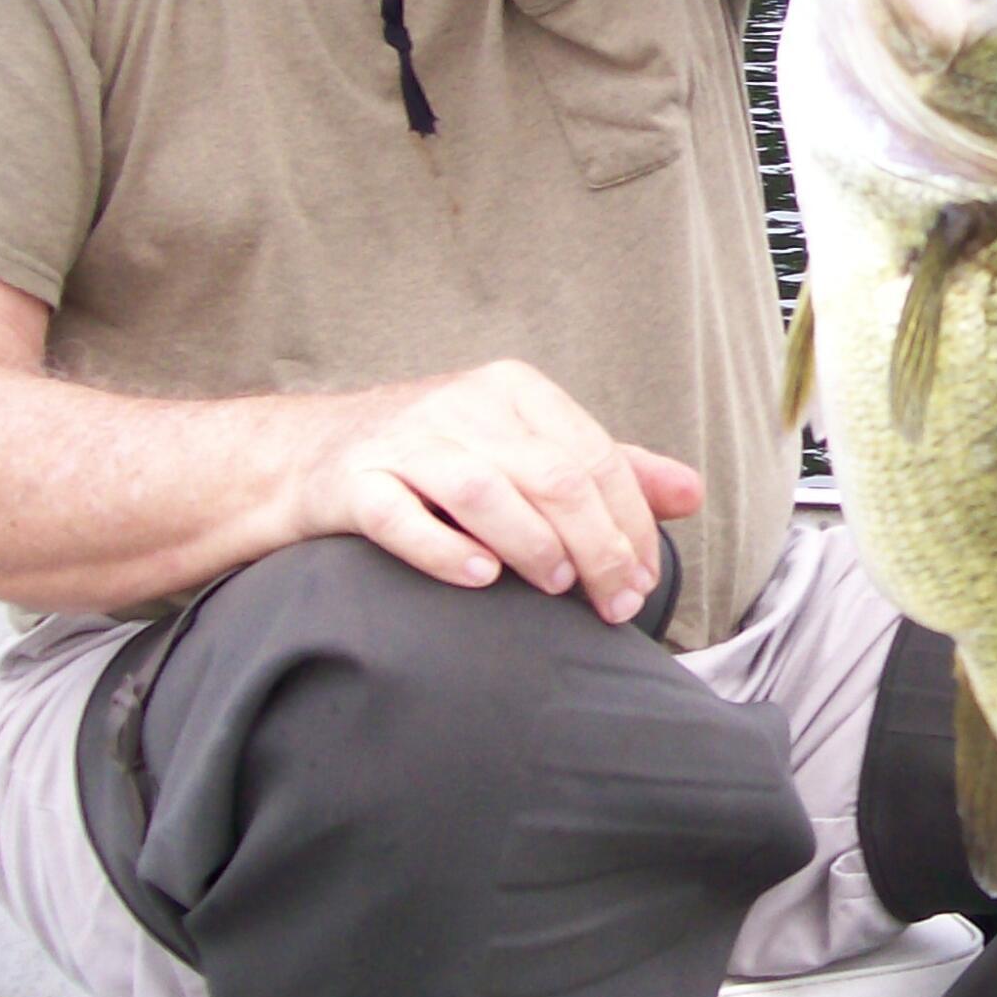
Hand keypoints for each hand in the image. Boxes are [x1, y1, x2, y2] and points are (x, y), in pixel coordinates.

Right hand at [290, 362, 703, 617]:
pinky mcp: (352, 483)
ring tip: (556, 588)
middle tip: (613, 604)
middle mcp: (461, 407)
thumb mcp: (524, 448)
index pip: (594, 458)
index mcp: (514, 392)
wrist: (304, 456)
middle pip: (553, 477)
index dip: (630, 525)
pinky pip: (400, 516)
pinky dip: (443, 549)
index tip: (642, 582)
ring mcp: (403, 442)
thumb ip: (607, 470)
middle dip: (597, 547)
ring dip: (533, 545)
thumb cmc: (434, 459)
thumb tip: (692, 493)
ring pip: (484, 491)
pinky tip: (479, 579)